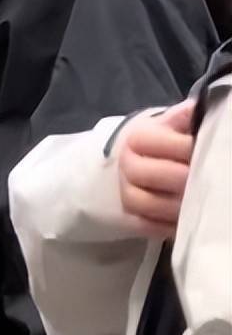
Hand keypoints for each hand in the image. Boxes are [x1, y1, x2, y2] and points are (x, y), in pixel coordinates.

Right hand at [117, 101, 194, 235]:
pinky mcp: (131, 216)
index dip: (188, 148)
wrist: (138, 159)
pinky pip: (148, 226)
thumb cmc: (163, 141)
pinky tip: (188, 219)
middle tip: (208, 179)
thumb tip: (198, 108)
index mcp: (137, 138)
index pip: (163, 144)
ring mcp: (127, 192)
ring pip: (150, 204)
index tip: (206, 149)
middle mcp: (127, 165)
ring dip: (178, 205)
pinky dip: (168, 226)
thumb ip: (183, 117)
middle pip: (155, 175)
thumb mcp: (171, 124)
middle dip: (186, 179)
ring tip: (201, 201)